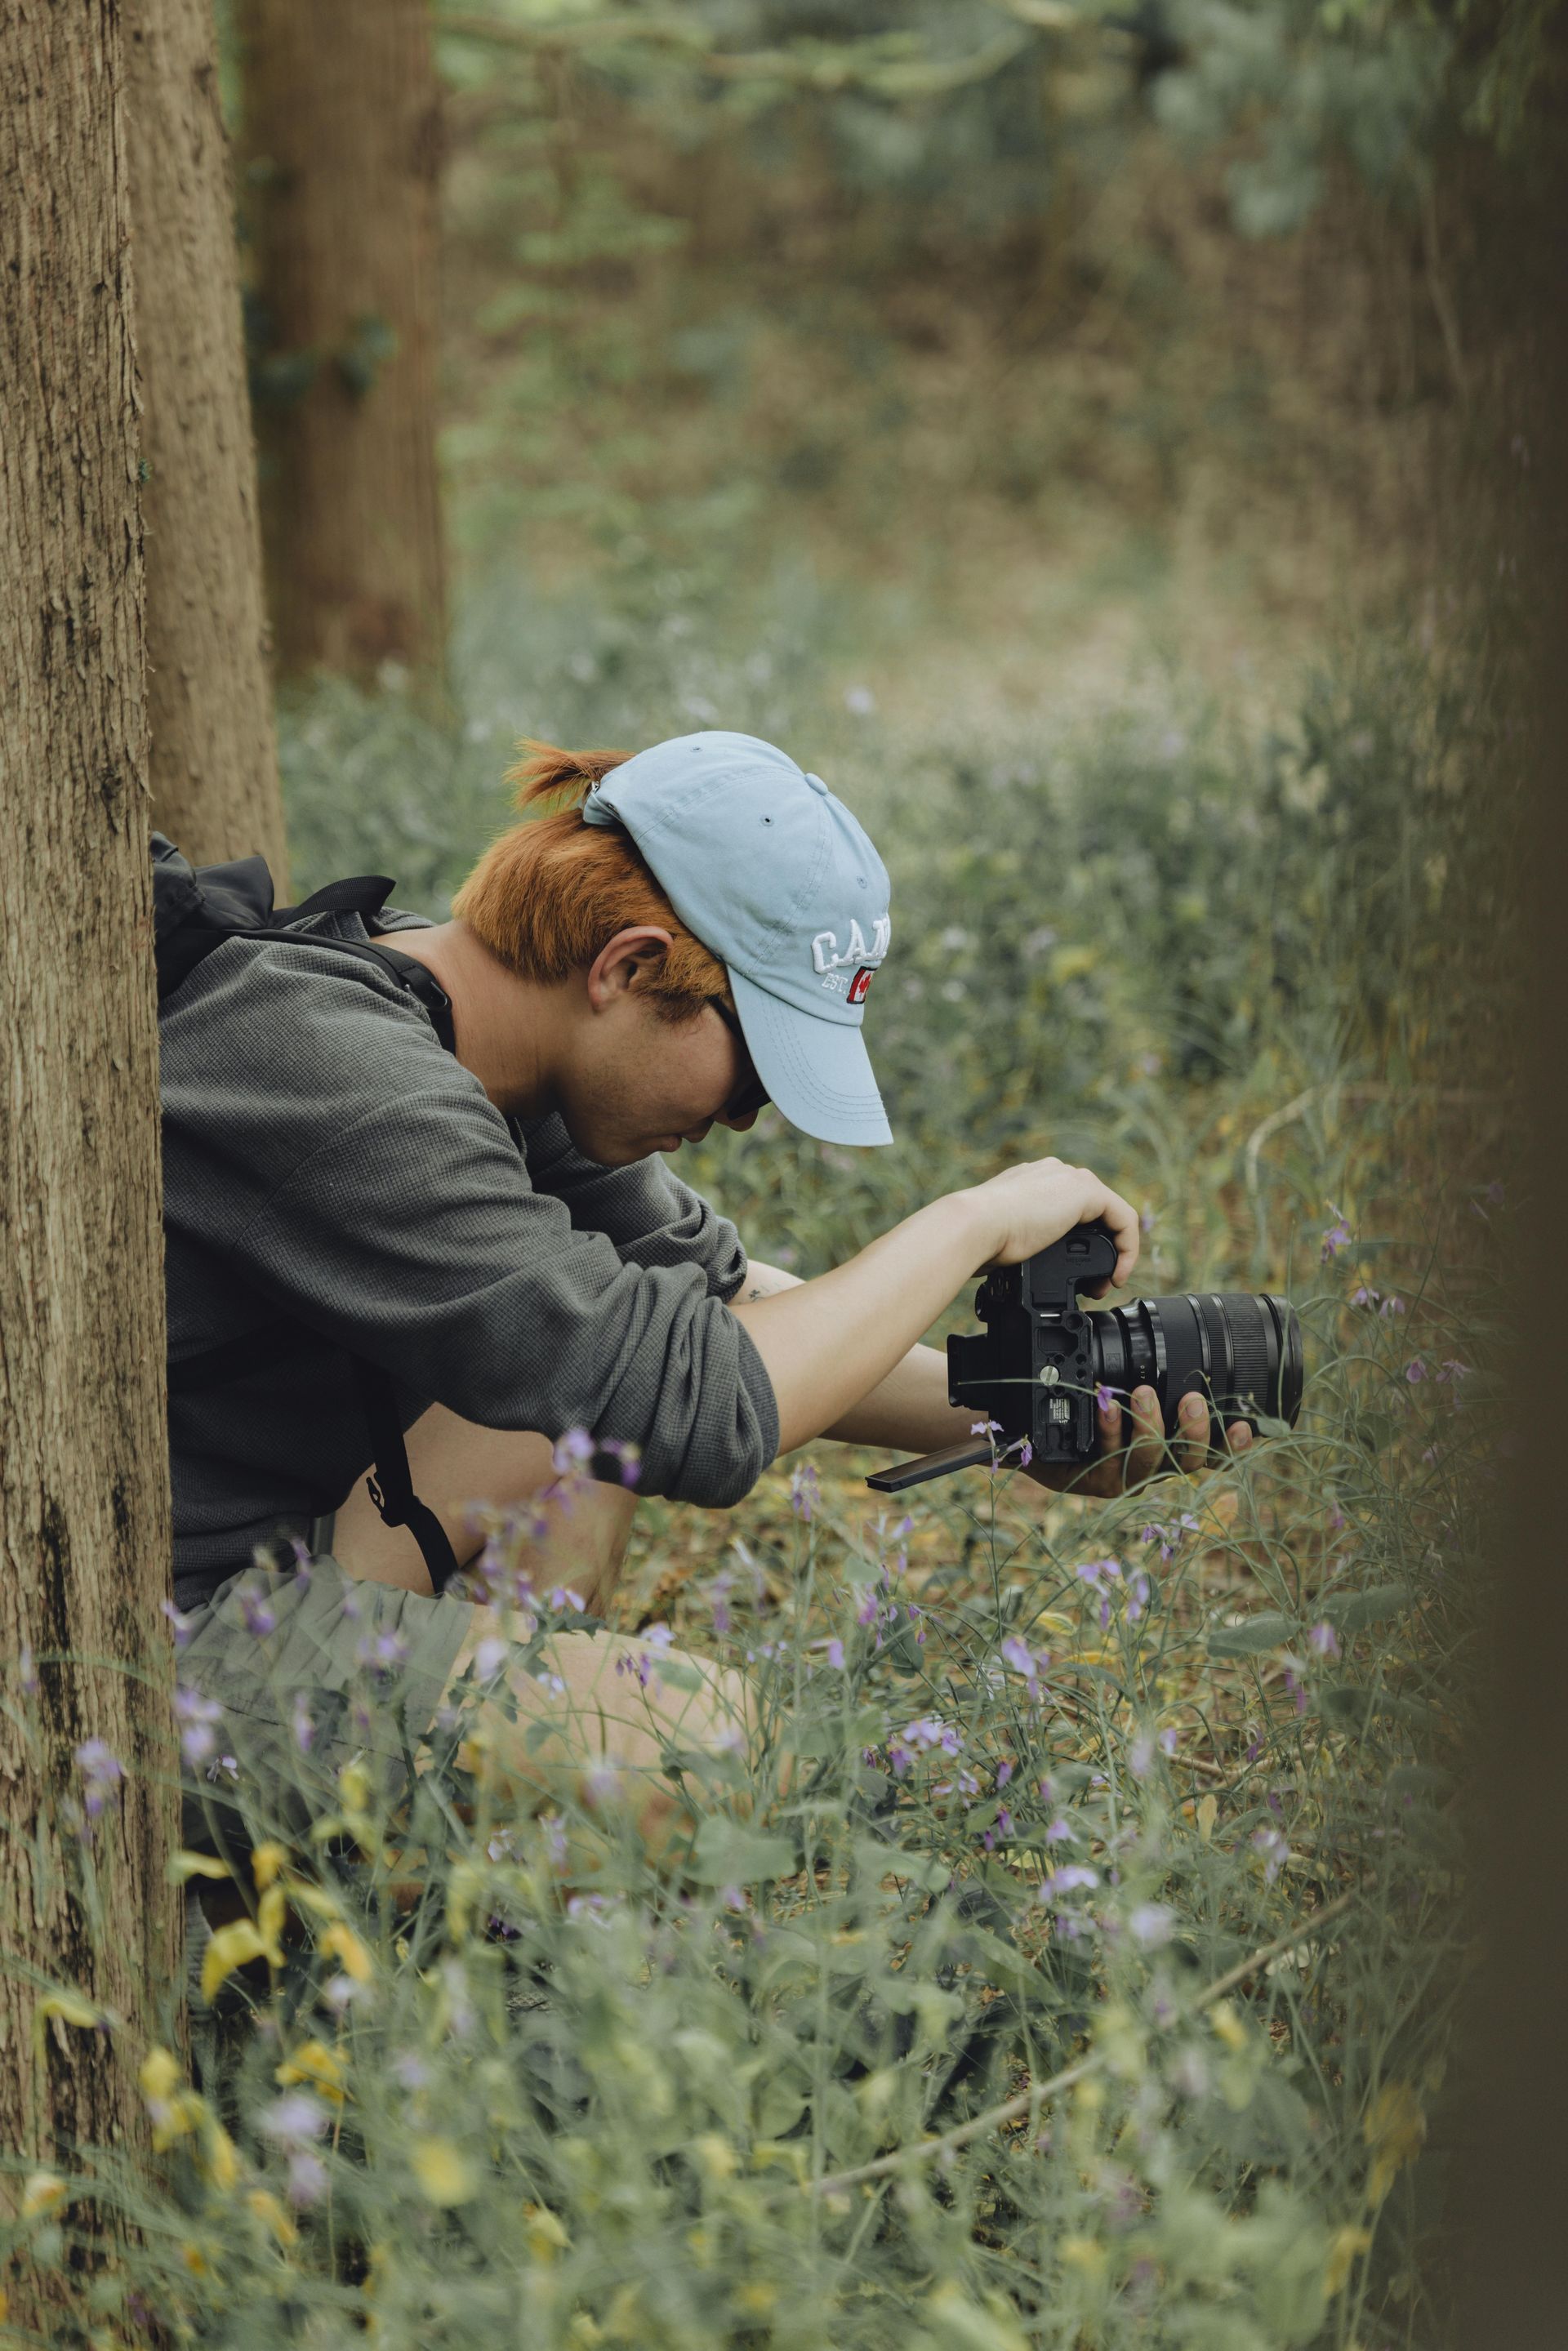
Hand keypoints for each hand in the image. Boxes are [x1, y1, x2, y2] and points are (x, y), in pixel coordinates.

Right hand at [964, 1158, 1139, 1286]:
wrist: (973, 1227)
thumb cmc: (978, 1240)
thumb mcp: (1002, 1237)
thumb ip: (1016, 1240)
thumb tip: (1014, 1259)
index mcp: (1031, 1183)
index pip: (1069, 1209)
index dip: (1080, 1245)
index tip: (1075, 1276)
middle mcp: (1052, 1174)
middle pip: (1093, 1213)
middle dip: (1099, 1251)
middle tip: (1094, 1286)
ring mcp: (1069, 1179)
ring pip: (1110, 1216)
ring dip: (1115, 1253)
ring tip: (1104, 1284)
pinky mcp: (1086, 1190)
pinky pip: (1124, 1219)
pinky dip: (1127, 1249)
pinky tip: (1116, 1275)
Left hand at [1026, 1386, 1251, 1498]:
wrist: (1047, 1433)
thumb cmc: (1098, 1406)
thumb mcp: (1133, 1382)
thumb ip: (1157, 1366)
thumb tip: (1169, 1318)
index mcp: (1173, 1446)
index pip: (1215, 1453)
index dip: (1234, 1445)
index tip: (1245, 1425)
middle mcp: (1156, 1465)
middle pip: (1188, 1461)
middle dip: (1194, 1431)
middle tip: (1192, 1400)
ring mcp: (1125, 1474)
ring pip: (1147, 1460)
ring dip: (1149, 1426)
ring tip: (1143, 1394)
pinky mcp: (1094, 1478)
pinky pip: (1105, 1456)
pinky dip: (1108, 1430)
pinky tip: (1106, 1407)